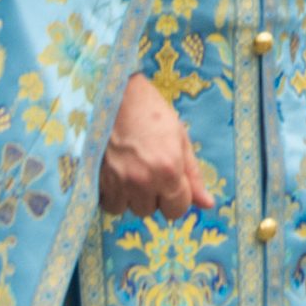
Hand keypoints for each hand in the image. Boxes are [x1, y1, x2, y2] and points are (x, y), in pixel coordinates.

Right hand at [99, 74, 212, 218]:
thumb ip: (193, 175)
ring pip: (130, 209)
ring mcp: (118, 181)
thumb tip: (208, 204)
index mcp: (169, 170)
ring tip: (133, 170)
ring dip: (133, 197)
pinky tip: (117, 175)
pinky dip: (114, 195)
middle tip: (150, 169)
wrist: (114, 94)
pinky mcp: (97, 179)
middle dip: (154, 195)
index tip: (171, 181)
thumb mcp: (180, 139)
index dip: (177, 197)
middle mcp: (143, 180)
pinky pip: (109, 205)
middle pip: (152, 211)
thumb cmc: (152, 112)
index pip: (178, 209)